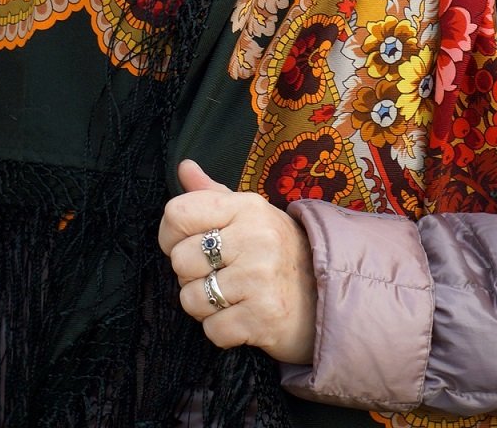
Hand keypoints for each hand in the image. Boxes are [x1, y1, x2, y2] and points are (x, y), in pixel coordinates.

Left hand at [157, 159, 316, 364]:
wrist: (325, 297)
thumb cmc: (277, 252)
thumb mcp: (250, 214)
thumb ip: (212, 194)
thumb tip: (184, 166)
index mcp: (247, 207)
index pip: (178, 213)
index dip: (171, 235)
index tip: (189, 244)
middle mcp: (255, 238)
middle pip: (180, 260)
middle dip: (191, 275)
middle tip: (219, 275)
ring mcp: (260, 279)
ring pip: (191, 299)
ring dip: (205, 306)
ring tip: (232, 296)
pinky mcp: (263, 317)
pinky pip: (212, 330)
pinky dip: (222, 330)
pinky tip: (242, 316)